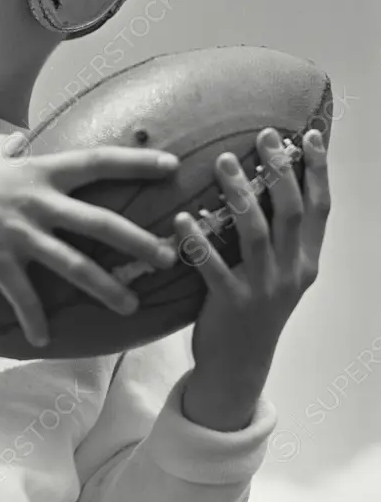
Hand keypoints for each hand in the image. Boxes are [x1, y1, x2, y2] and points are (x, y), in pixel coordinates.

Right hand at [0, 133, 178, 347]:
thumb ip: (7, 146)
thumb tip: (17, 137)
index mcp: (40, 173)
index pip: (98, 162)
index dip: (137, 162)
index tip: (172, 164)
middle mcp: (37, 202)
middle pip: (100, 222)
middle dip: (139, 241)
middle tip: (169, 256)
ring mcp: (20, 235)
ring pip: (74, 265)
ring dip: (106, 287)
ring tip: (130, 305)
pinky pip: (25, 297)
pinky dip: (35, 319)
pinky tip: (44, 336)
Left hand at [177, 127, 330, 429]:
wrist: (238, 366)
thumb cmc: (253, 307)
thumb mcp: (278, 271)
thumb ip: (278, 234)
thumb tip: (266, 179)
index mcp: (307, 260)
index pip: (320, 208)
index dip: (318, 170)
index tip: (308, 135)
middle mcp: (292, 272)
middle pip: (291, 212)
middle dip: (280, 170)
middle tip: (263, 135)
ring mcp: (264, 290)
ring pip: (257, 234)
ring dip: (241, 194)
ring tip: (223, 161)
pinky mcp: (232, 305)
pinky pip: (213, 268)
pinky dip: (198, 241)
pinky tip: (182, 218)